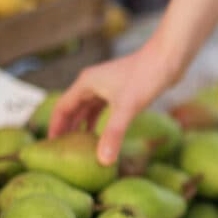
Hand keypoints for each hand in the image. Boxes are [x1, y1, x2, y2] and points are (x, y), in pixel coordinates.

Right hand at [48, 0, 217, 164]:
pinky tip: (102, 135)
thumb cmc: (147, 76)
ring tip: (79, 148)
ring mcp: (106, 85)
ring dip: (82, 126)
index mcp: (86, 84)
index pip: (62, 108)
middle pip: (72, 109)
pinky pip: (102, 108)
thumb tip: (103, 160)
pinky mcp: (121, 89)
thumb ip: (113, 134)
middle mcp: (92, 83)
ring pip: (87, 109)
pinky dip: (98, 121)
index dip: (54, 128)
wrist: (169, 57)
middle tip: (62, 152)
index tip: (49, 148)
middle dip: (67, 129)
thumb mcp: (128, 108)